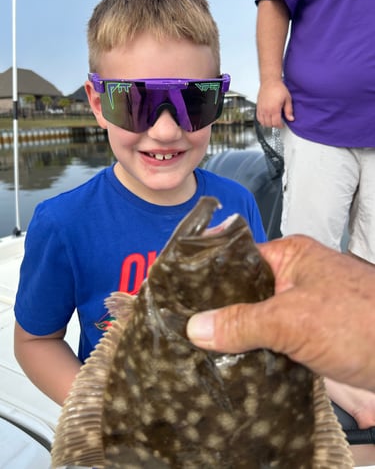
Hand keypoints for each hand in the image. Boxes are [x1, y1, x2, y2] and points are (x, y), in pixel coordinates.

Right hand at [187, 235, 374, 391]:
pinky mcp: (304, 343)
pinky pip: (267, 345)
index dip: (204, 272)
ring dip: (230, 336)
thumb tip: (196, 328)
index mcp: (288, 258)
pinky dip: (248, 355)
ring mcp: (298, 313)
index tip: (173, 287)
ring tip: (189, 347)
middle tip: (175, 325)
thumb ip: (243, 322)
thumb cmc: (363, 323)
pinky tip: (223, 366)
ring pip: (253, 322)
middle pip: (241, 293)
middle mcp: (291, 281)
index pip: (234, 258)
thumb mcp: (293, 318)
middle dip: (213, 310)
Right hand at [256, 79, 293, 127]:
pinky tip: (266, 119)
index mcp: (274, 109)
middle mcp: (266, 110)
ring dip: (268, 124)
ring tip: (272, 121)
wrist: (270, 82)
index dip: (280, 126)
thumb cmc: (278, 88)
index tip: (282, 125)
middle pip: (269, 124)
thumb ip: (289, 110)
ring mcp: (261, 109)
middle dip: (275, 125)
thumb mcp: (287, 99)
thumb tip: (291, 118)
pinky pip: (258, 118)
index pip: (276, 123)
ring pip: (263, 122)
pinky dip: (262, 121)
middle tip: (278, 123)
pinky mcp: (258, 107)